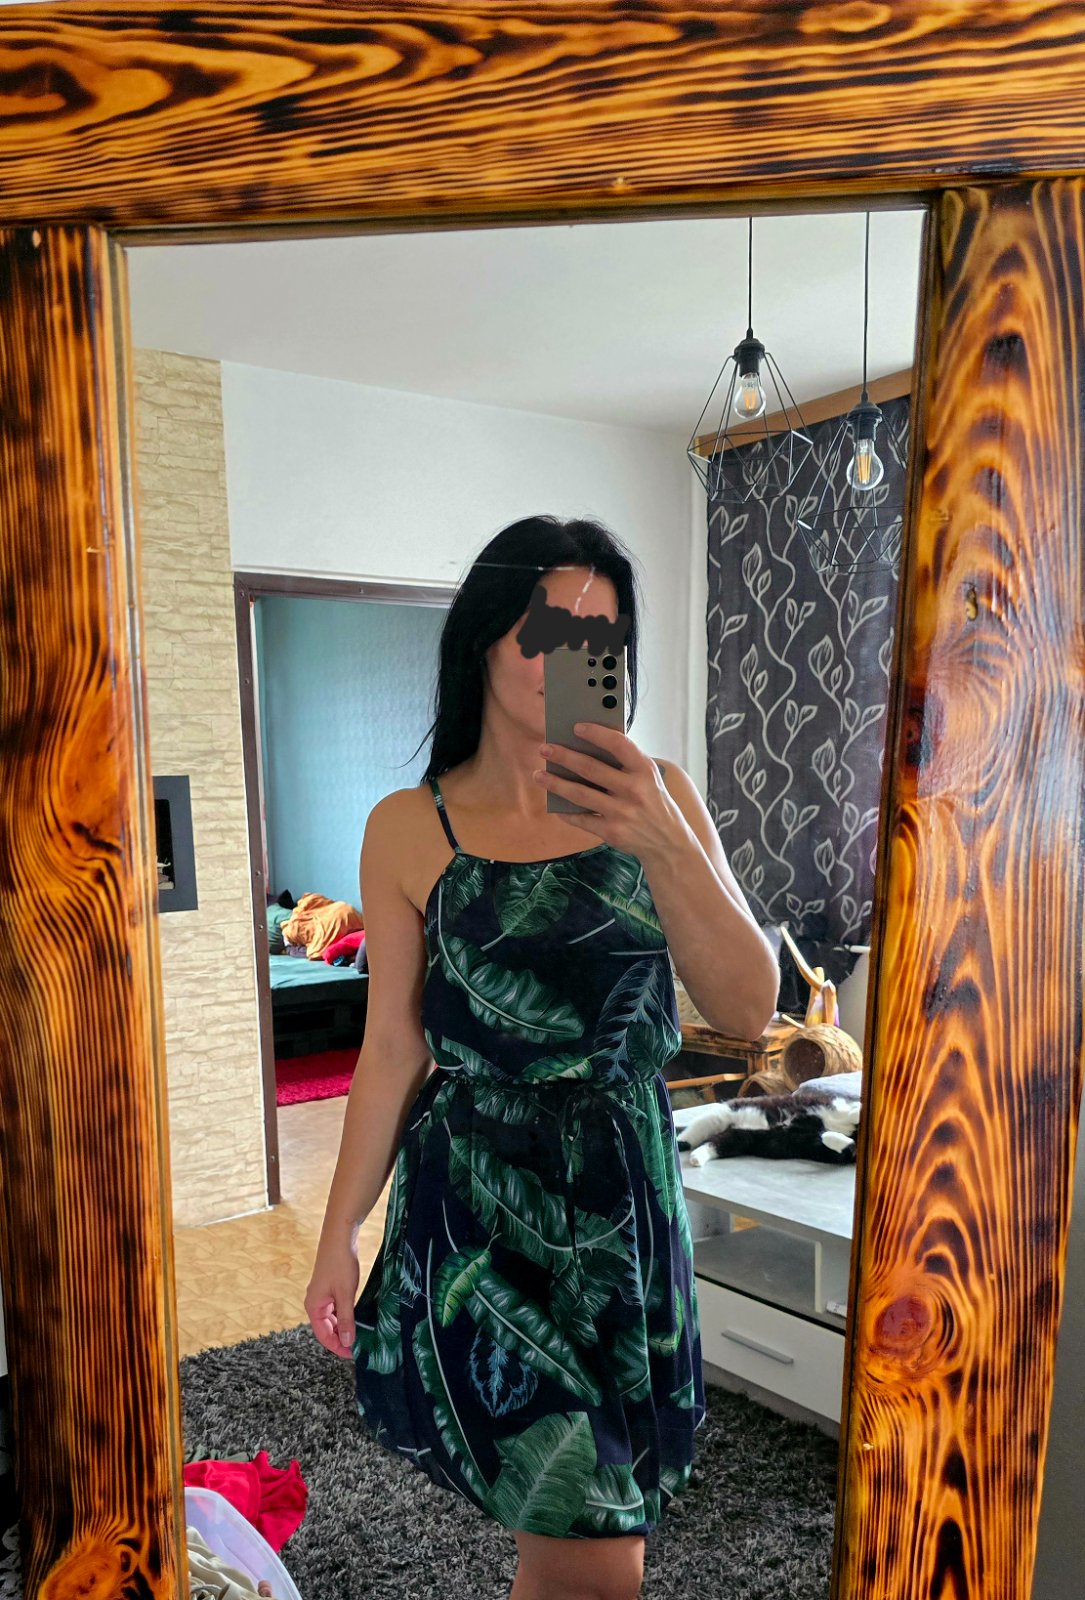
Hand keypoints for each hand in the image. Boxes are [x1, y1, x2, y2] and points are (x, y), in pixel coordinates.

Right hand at [305, 1239, 360, 1359]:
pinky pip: (336, 1309)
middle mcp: (315, 1303)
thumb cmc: (340, 1264)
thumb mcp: (345, 1294)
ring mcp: (322, 1296)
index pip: (323, 1336)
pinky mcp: (330, 1289)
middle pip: (327, 1329)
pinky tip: (357, 1318)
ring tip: (361, 1335)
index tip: (353, 1355)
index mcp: (313, 1307)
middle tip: (360, 1347)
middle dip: (342, 1338)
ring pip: (332, 1319)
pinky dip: (345, 1316)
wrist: (339, 1237)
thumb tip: (347, 1341)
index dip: (337, 1347)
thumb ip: (346, 1319)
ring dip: (344, 1327)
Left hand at [534, 723, 690, 862]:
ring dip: (555, 783)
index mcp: (645, 770)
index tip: (576, 727)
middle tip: (545, 748)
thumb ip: (626, 763)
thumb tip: (586, 747)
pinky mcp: (612, 832)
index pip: (618, 744)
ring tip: (539, 774)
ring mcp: (622, 812)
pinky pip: (581, 818)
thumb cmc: (653, 802)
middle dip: (563, 756)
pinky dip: (565, 811)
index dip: (596, 733)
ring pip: (580, 794)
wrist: (669, 842)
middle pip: (591, 768)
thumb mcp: (649, 777)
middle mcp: (634, 790)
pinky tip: (553, 803)